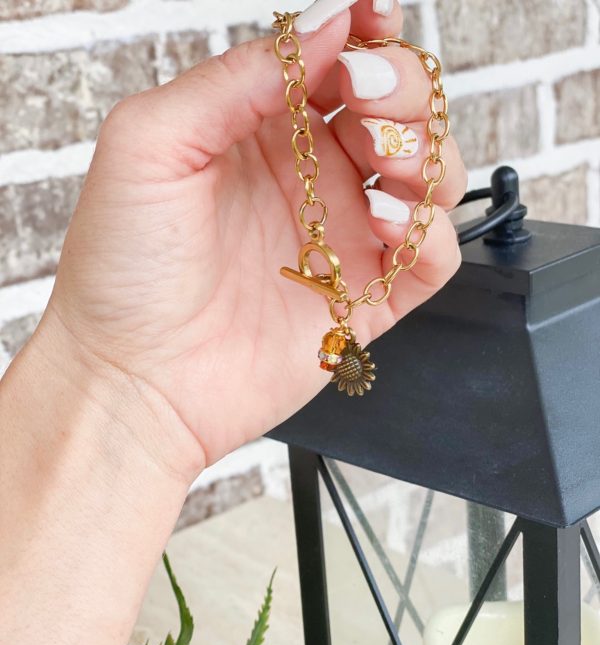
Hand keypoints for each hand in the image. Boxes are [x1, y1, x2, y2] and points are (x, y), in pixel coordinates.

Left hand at [41, 0, 465, 471]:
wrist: (133, 381)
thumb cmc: (123, 271)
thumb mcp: (150, 145)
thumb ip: (234, 78)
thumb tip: (320, 26)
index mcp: (258, 134)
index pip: (335, 64)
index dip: (366, 33)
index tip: (374, 22)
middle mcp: (306, 181)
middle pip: (395, 112)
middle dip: (401, 89)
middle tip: (368, 100)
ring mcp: (340, 240)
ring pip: (429, 176)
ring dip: (425, 155)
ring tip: (381, 166)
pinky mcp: (363, 300)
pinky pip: (432, 256)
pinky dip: (431, 232)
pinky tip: (387, 226)